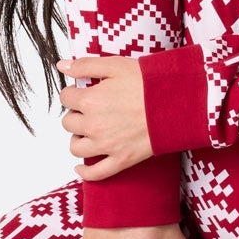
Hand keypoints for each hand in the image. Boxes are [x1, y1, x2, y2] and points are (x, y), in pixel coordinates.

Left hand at [56, 56, 153, 179]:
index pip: (66, 98)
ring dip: (79, 139)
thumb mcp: (115, 65)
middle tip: (90, 109)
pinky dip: (84, 172)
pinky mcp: (121, 160)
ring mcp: (106, 146)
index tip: (83, 92)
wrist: (176, 103)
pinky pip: (95, 173)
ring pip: (76, 147)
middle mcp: (93, 125)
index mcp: (90, 101)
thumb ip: (85, 65)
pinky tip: (81, 166)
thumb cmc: (149, 83)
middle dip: (76, 115)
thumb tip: (61, 66)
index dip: (73, 93)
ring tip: (89, 131)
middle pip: (68, 122)